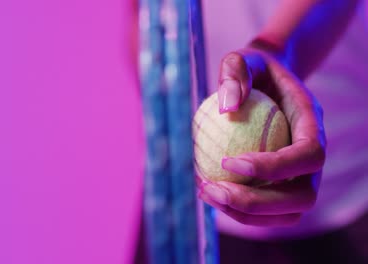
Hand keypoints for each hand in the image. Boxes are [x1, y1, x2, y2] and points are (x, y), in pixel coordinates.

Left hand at [197, 45, 325, 226]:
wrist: (265, 82)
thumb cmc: (253, 70)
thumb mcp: (242, 58)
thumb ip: (234, 73)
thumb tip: (226, 108)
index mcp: (312, 122)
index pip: (308, 154)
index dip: (274, 166)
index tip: (229, 162)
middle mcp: (313, 155)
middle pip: (302, 195)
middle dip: (257, 202)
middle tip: (213, 190)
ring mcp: (302, 175)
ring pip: (288, 212)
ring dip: (247, 214)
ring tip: (206, 195)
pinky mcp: (284, 186)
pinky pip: (270, 212)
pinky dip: (241, 212)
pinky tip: (208, 193)